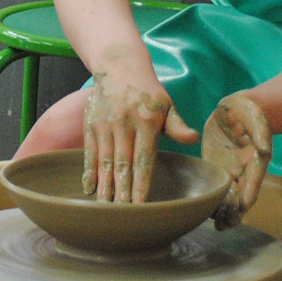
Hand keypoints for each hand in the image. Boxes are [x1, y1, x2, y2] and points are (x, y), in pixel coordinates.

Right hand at [83, 72, 198, 202]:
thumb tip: (193, 139)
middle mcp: (125, 123)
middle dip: (122, 190)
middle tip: (122, 213)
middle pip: (123, 163)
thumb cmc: (148, 92)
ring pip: (105, 160)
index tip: (140, 204)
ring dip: (105, 185)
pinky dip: (89, 171)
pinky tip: (89, 188)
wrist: (119, 67)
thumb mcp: (166, 105)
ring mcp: (106, 124)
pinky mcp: (91, 124)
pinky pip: (90, 152)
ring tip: (105, 207)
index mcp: (147, 122)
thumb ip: (177, 125)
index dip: (141, 183)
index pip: (144, 159)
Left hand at [201, 92, 271, 227]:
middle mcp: (244, 171)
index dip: (248, 194)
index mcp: (256, 162)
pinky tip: (203, 212)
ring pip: (227, 195)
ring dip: (223, 211)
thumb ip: (261, 135)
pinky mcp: (216, 167)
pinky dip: (211, 200)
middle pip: (240, 195)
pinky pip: (214, 187)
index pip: (253, 181)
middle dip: (234, 211)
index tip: (243, 208)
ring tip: (217, 225)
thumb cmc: (250, 113)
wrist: (235, 109)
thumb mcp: (256, 119)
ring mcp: (230, 171)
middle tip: (226, 225)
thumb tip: (264, 151)